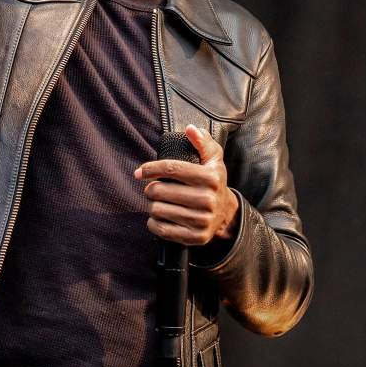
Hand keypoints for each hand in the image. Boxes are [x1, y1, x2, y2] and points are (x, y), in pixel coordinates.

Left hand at [134, 124, 239, 245]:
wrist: (226, 214)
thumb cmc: (213, 181)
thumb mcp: (213, 159)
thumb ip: (202, 142)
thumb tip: (190, 129)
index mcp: (211, 178)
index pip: (171, 169)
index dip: (150, 169)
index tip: (139, 172)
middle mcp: (208, 199)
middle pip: (160, 191)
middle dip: (150, 189)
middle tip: (153, 190)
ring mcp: (202, 220)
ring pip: (157, 210)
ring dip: (152, 206)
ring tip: (158, 203)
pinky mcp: (195, 237)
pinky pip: (161, 229)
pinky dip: (154, 223)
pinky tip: (158, 217)